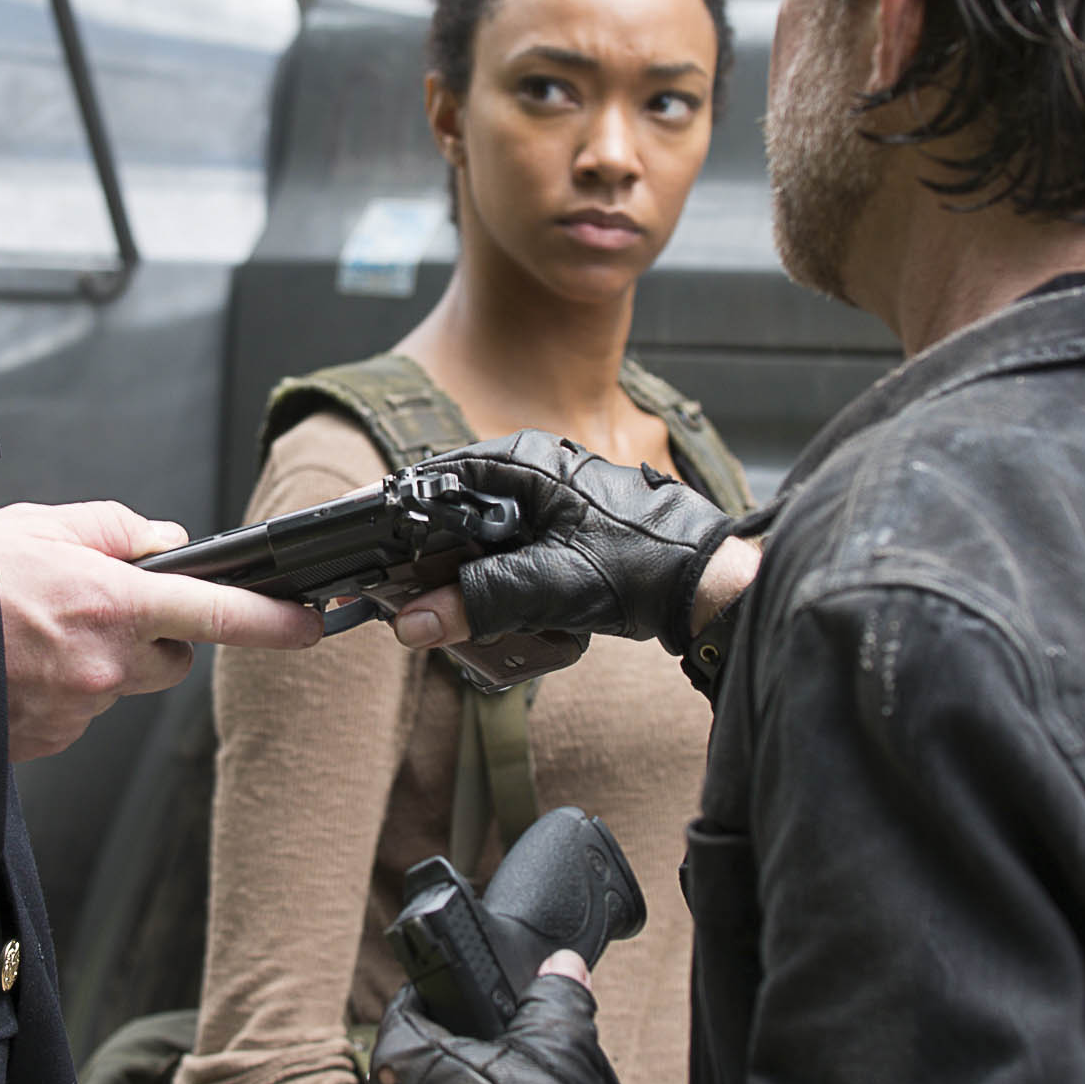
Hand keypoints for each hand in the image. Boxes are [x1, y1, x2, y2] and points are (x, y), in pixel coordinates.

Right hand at [0, 501, 319, 762]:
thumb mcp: (39, 525)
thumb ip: (113, 528)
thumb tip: (165, 542)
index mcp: (111, 603)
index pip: (217, 613)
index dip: (272, 623)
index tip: (308, 624)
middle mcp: (103, 665)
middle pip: (171, 659)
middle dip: (154, 638)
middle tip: (99, 610)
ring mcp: (76, 712)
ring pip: (119, 689)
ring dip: (98, 665)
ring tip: (33, 636)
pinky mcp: (46, 745)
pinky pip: (76, 717)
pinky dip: (57, 695)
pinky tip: (15, 670)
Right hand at [406, 432, 741, 654]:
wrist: (710, 584)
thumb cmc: (646, 566)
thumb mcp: (550, 585)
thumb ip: (478, 602)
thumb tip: (414, 622)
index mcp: (528, 461)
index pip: (437, 480)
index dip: (401, 522)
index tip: (374, 560)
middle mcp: (538, 470)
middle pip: (456, 513)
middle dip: (436, 563)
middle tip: (414, 603)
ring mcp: (554, 501)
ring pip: (484, 539)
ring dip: (470, 579)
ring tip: (459, 616)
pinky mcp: (569, 531)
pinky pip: (514, 553)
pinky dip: (502, 583)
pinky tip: (503, 614)